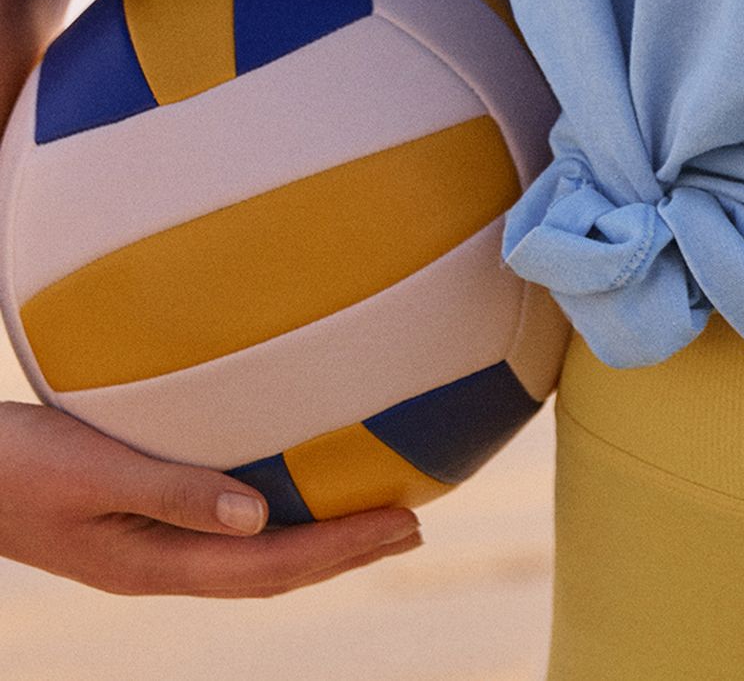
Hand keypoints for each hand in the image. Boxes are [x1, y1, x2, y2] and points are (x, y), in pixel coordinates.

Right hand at [0, 400, 422, 595]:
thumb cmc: (18, 463)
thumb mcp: (93, 472)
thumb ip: (173, 491)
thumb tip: (260, 519)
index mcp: (153, 564)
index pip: (269, 566)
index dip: (340, 549)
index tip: (404, 524)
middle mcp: (161, 565)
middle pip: (272, 570)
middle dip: (345, 551)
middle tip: (414, 524)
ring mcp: (150, 549)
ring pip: (253, 555)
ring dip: (317, 538)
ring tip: (372, 514)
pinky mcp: (140, 524)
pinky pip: (227, 530)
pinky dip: (276, 518)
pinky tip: (293, 490)